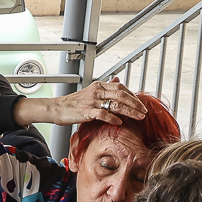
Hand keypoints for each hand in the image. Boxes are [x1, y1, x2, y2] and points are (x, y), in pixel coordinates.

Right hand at [19, 77, 150, 128]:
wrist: (57, 108)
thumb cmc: (74, 103)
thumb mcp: (91, 91)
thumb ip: (106, 87)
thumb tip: (118, 79)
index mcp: (99, 85)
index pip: (121, 88)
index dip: (133, 96)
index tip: (141, 104)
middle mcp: (97, 91)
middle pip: (122, 95)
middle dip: (136, 104)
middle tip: (145, 111)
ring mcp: (92, 101)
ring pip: (116, 104)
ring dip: (130, 111)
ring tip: (139, 117)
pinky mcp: (87, 111)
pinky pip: (103, 114)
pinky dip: (113, 118)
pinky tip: (120, 122)